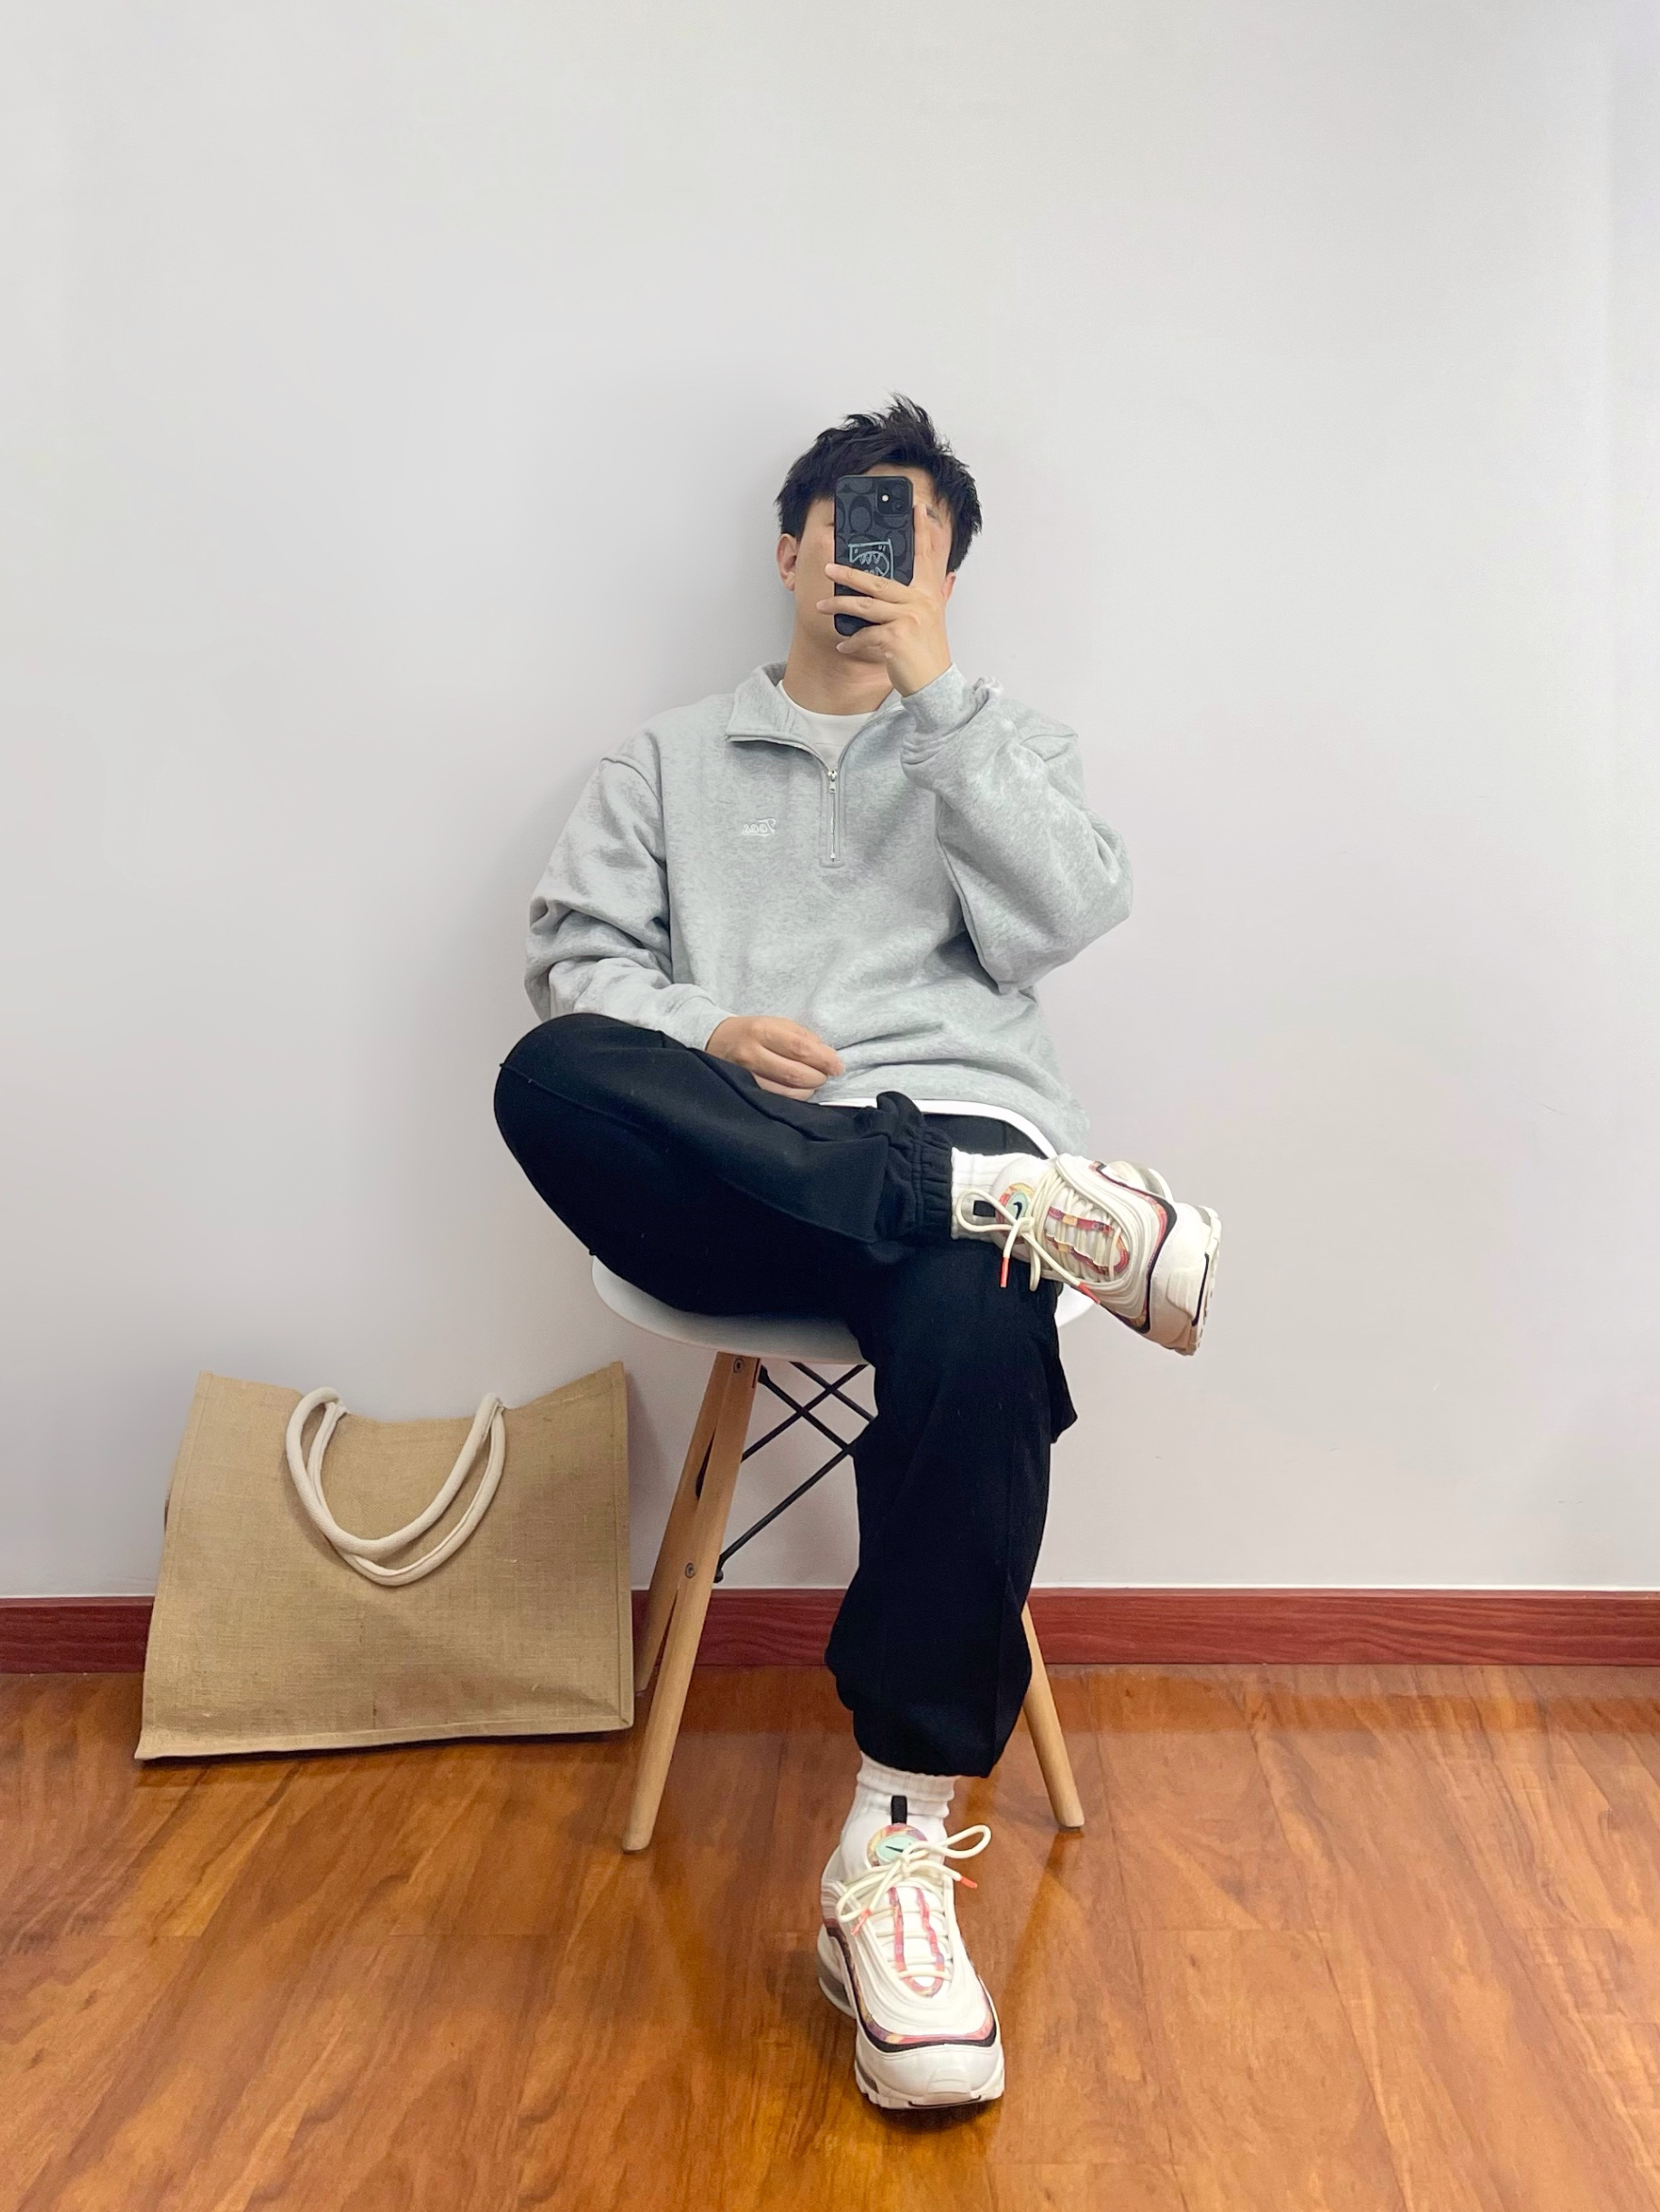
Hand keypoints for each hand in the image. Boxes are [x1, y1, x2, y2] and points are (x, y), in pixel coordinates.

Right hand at [706, 1015, 844, 1099]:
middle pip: (794, 1073)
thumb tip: (829, 1056)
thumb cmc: (753, 1031)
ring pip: (786, 1092)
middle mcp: (751, 1053)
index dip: (824, 1060)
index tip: (838, 1066)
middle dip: (818, 1077)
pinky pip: (775, 1100)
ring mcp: (744, 1075)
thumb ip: (803, 1037)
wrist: (715, 1040)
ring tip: (813, 1082)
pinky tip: (798, 1090)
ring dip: (807, 1090)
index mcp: (762, 1030)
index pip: (800, 1048)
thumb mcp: (776, 1023)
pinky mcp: (743, 1091)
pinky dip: (794, 1097)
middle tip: (826, 1075)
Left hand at [815, 503, 952, 695]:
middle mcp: (919, 602)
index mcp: (928, 594)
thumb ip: (928, 598)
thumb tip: (931, 580)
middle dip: (849, 574)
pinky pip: (865, 635)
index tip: (917, 507)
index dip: (921, 532)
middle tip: (829, 567)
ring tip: (821, 606)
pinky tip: (843, 646)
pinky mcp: (895, 638)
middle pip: (877, 581)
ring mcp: (907, 619)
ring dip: (839, 606)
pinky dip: (851, 642)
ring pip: (864, 606)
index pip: (924, 557)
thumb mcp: (931, 620)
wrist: (935, 685)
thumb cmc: (927, 655)